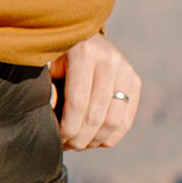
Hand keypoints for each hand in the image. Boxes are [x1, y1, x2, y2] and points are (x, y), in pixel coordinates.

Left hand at [52, 32, 140, 152]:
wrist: (82, 36)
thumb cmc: (58, 54)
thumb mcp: (46, 65)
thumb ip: (47, 88)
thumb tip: (52, 114)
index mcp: (85, 53)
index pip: (78, 102)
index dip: (67, 127)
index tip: (57, 138)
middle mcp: (110, 60)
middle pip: (97, 115)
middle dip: (80, 138)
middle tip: (67, 145)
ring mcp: (126, 70)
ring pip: (114, 121)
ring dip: (95, 141)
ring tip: (79, 144)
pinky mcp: (135, 81)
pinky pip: (126, 121)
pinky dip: (110, 137)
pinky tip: (94, 141)